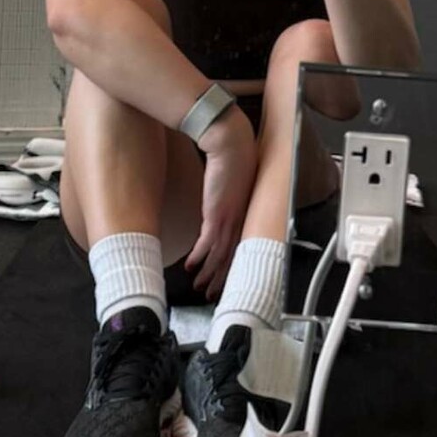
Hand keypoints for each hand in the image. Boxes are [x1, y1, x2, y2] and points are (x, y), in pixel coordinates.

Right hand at [184, 104, 256, 298]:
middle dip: (221, 278)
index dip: (232, 266)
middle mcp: (240, 220)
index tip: (225, 278)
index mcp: (245, 213)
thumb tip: (218, 198)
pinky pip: (207, 244)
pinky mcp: (217, 215)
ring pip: (220, 256)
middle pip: (232, 257)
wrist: (231, 144)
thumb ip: (226, 193)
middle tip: (212, 293)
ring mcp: (229, 219)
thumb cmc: (234, 155)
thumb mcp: (232, 180)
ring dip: (209, 274)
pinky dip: (200, 257)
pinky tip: (191, 266)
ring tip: (200, 286)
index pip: (240, 247)